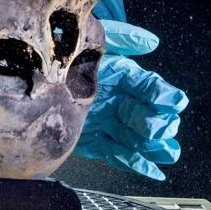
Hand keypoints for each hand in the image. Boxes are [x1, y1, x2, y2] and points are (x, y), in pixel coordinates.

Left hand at [74, 20, 188, 180]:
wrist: (35, 77)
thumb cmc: (66, 50)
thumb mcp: (93, 38)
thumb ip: (123, 38)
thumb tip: (152, 42)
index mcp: (121, 75)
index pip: (146, 86)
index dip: (161, 94)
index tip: (175, 102)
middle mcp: (119, 99)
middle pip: (143, 114)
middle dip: (157, 123)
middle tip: (164, 130)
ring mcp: (110, 122)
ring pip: (136, 137)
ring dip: (154, 147)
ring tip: (168, 153)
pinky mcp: (98, 141)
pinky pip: (120, 154)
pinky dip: (138, 163)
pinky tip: (155, 171)